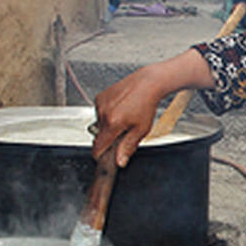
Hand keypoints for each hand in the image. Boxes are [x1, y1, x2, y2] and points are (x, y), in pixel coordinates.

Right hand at [91, 49, 213, 166]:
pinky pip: (99, 112)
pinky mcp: (99, 97)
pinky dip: (107, 114)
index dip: (101, 154)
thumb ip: (128, 147)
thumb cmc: (147, 104)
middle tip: (123, 132)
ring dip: (108, 125)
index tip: (105, 156)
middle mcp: (103, 113)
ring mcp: (100, 104)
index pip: (97, 147)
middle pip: (99, 136)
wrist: (147, 83)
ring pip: (99, 124)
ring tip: (123, 118)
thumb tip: (120, 161)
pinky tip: (119, 109)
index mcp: (113, 123)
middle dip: (109, 138)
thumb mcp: (141, 130)